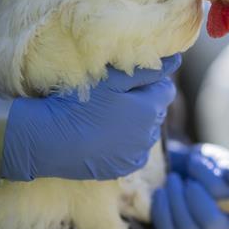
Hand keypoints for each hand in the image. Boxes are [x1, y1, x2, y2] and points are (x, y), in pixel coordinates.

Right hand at [1, 54, 181, 180]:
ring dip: (136, 125)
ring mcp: (136, 154)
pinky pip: (133, 152)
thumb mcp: (113, 79)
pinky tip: (106, 137)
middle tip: (116, 98)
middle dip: (144, 103)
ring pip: (145, 133)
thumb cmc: (80, 103)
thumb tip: (178, 59)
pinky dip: (126, 144)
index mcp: (150, 110)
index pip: (166, 90)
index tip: (129, 81)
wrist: (50, 140)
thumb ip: (147, 69)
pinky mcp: (123, 169)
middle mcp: (149, 135)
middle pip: (156, 112)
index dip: (150, 83)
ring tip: (109, 118)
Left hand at [151, 143, 228, 228]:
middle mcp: (217, 225)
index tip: (197, 163)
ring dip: (176, 198)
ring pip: (186, 225)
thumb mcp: (223, 161)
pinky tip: (161, 191)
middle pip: (208, 222)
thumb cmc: (209, 164)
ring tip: (173, 178)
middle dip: (194, 196)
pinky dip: (161, 208)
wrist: (183, 165)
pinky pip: (167, 228)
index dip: (210, 188)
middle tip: (186, 177)